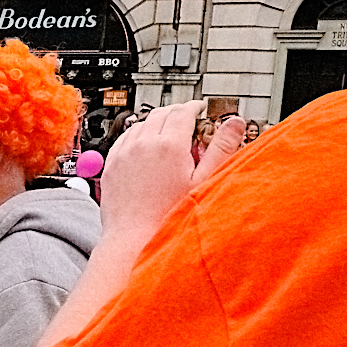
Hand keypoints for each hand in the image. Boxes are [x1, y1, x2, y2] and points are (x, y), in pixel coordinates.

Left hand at [99, 101, 243, 238]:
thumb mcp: (204, 181)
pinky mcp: (111, 165)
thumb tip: (234, 123)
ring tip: (168, 131)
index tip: (201, 108)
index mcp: (169, 145)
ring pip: (141, 123)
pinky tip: (144, 144)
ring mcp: (124, 154)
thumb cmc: (169, 217)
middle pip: (161, 113)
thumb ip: (221, 148)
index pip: (183, 112)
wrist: (134, 239)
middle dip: (177, 112)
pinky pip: (124, 139)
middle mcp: (143, 144)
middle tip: (188, 118)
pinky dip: (137, 134)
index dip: (195, 107)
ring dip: (156, 121)